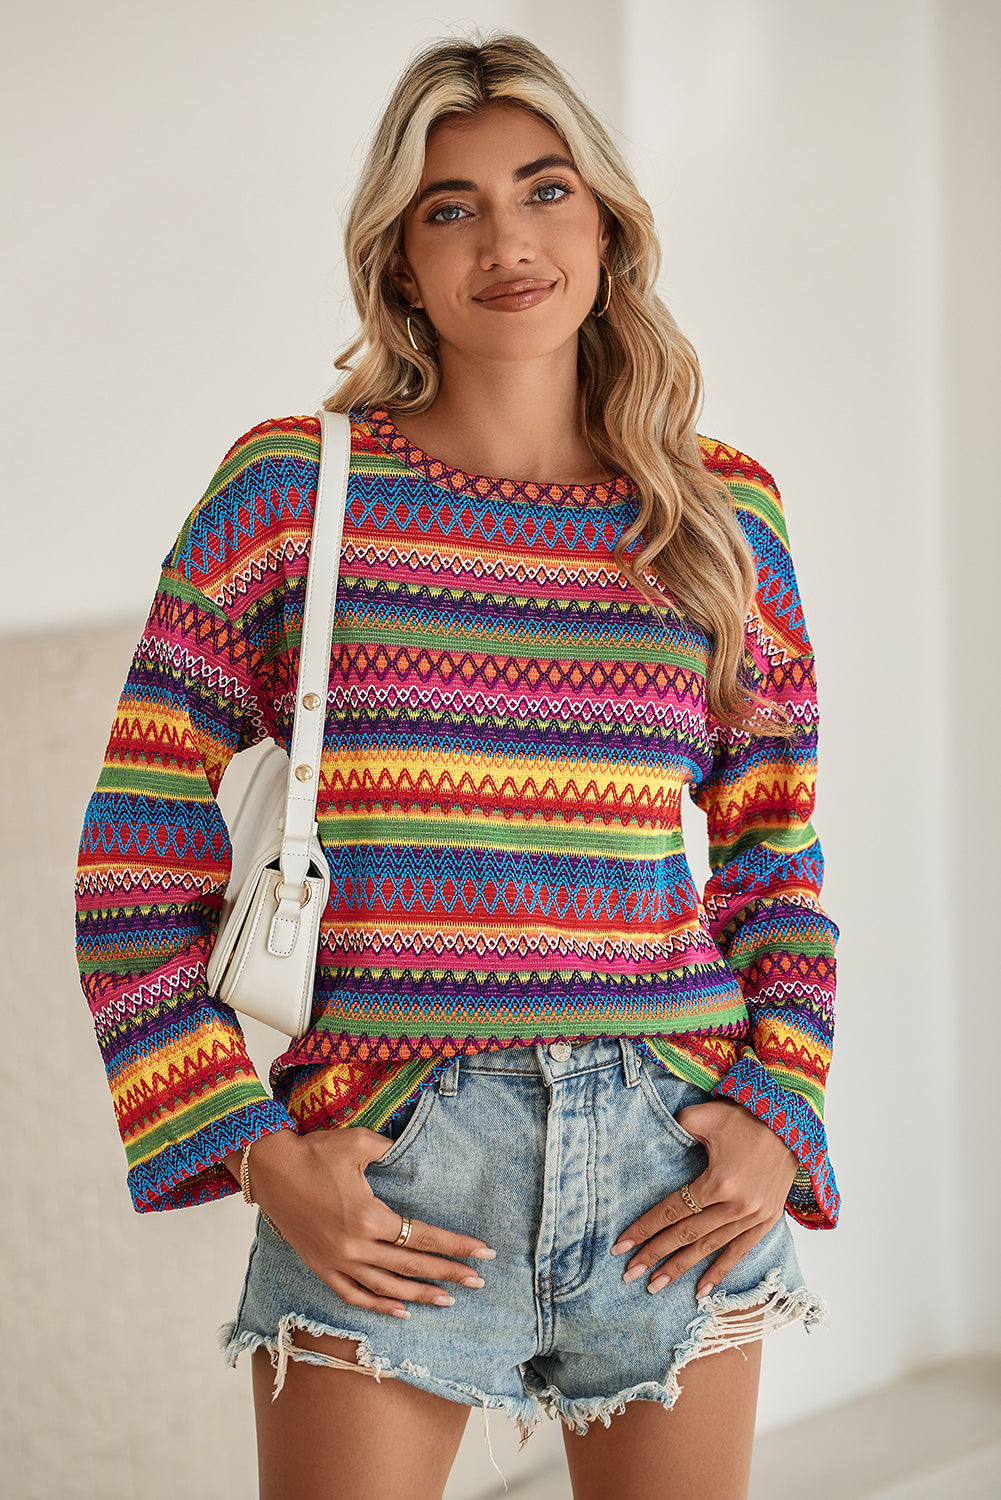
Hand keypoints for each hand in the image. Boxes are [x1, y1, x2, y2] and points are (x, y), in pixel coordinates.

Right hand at [227, 1129, 495, 1317]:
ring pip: (386, 1286)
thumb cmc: (315, 1152)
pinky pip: (354, 1294)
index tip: (482, 1252)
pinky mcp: (321, 1267)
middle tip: (478, 1280)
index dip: (455, 1245)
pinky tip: (401, 1309)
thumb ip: (391, 1150)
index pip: (422, 1236)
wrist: (269, 1170)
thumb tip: (413, 1151)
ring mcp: (337, 1261)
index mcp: (368, 1217)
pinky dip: (378, 1304)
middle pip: (410, 1265)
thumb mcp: (358, 1143)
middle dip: (447, 1272)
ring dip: (419, 1294)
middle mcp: (355, 1246)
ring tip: (448, 1300)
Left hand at [610, 1099, 797, 1298]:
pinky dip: (720, 1271)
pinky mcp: (766, 1221)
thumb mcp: (705, 1116)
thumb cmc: (746, 1117)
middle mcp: (736, 1206)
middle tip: (629, 1274)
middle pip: (686, 1235)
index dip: (644, 1229)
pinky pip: (739, 1251)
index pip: (672, 1211)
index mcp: (718, 1182)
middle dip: (655, 1255)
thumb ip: (677, 1128)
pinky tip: (701, 1290)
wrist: (793, 1125)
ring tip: (655, 1285)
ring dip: (681, 1268)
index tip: (621, 1247)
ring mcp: (753, 1217)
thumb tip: (656, 1140)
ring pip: (709, 1247)